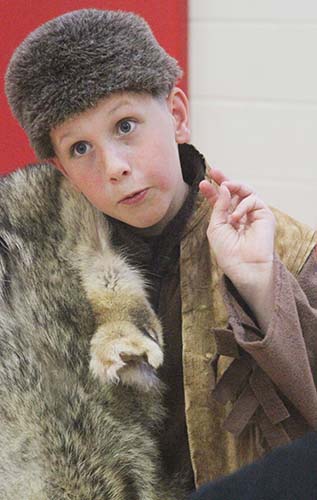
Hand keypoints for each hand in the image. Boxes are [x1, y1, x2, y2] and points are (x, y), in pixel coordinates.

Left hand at [199, 168, 275, 330]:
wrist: (243, 266)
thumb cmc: (228, 251)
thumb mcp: (216, 226)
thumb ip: (219, 206)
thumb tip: (224, 187)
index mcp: (227, 220)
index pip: (220, 201)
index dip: (211, 191)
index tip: (202, 183)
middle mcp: (241, 215)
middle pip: (234, 192)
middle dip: (224, 180)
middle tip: (214, 172)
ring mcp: (253, 214)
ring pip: (246, 191)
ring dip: (234, 186)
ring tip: (225, 186)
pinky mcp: (265, 215)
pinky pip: (253, 200)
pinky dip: (242, 205)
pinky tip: (236, 217)